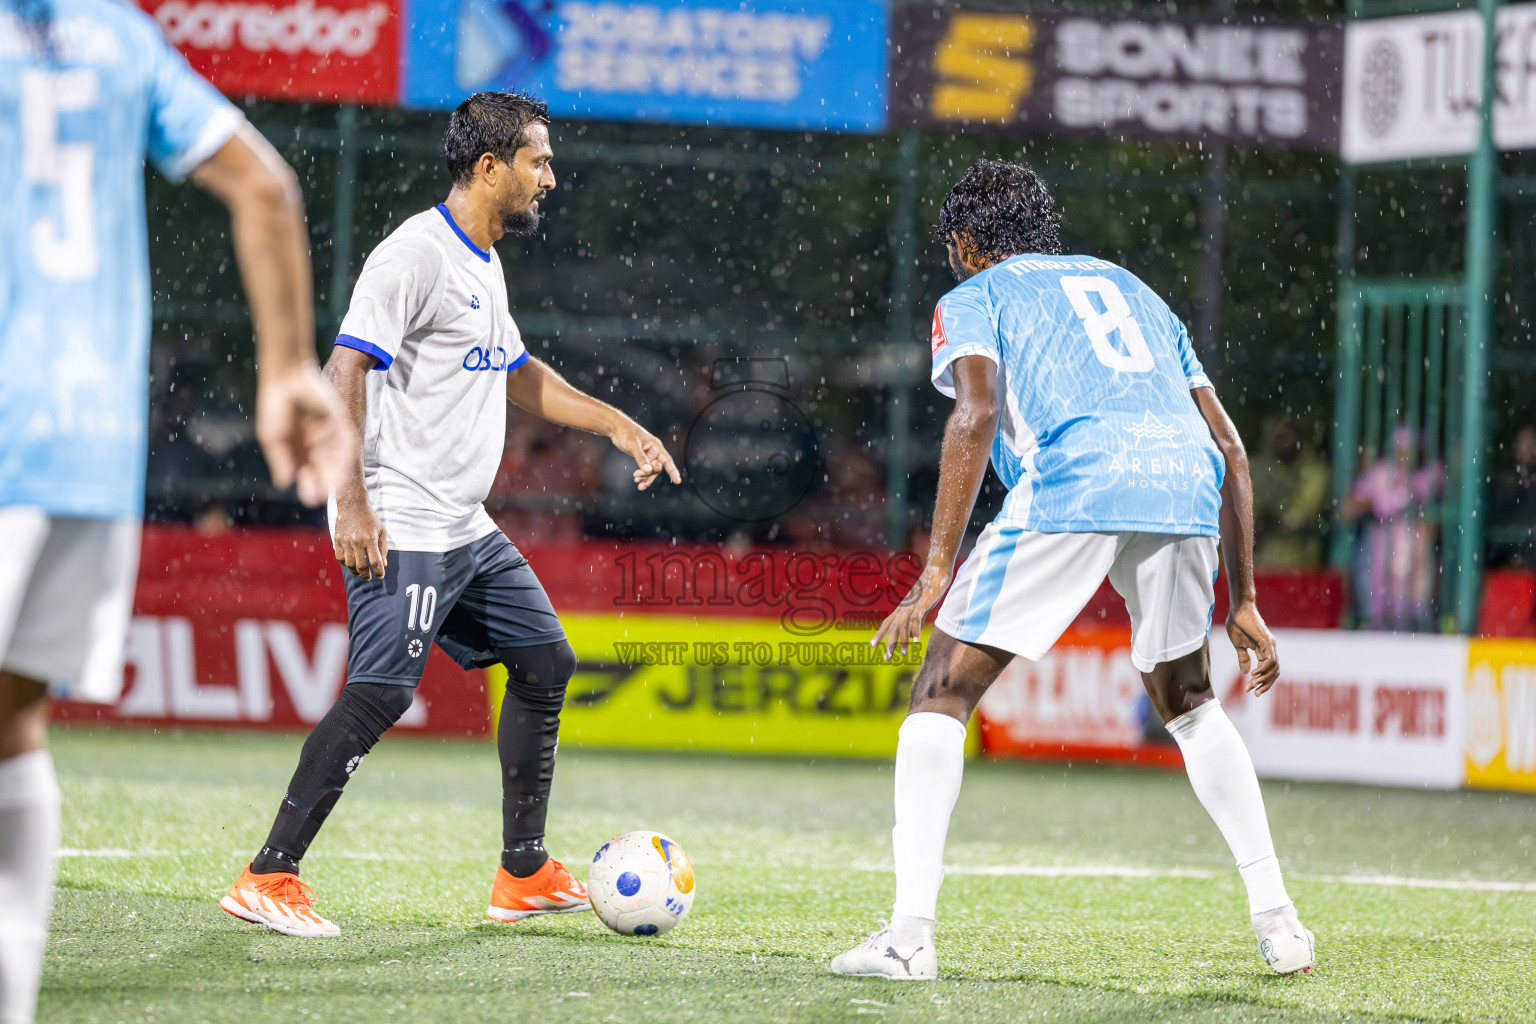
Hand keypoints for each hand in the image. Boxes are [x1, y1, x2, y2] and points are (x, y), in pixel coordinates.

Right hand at [256, 362, 353, 505]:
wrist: (286, 379)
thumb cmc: (274, 408)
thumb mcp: (273, 438)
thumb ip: (281, 460)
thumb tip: (284, 484)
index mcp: (299, 451)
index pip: (307, 474)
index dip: (309, 486)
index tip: (310, 498)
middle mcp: (315, 446)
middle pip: (323, 469)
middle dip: (324, 483)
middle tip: (323, 496)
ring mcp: (328, 435)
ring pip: (336, 460)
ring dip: (336, 475)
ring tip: (333, 488)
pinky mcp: (339, 423)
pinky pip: (345, 443)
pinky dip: (345, 457)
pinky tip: (343, 468)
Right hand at [334, 500, 387, 579]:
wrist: (352, 505)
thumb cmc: (369, 518)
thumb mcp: (381, 531)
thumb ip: (383, 548)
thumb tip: (384, 564)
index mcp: (370, 539)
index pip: (375, 562)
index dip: (379, 572)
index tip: (380, 576)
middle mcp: (357, 542)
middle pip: (361, 566)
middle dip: (366, 575)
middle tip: (369, 577)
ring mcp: (345, 541)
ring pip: (349, 564)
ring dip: (355, 571)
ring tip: (360, 572)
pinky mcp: (337, 540)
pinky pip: (340, 557)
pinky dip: (345, 564)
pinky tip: (350, 564)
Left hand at [609, 420, 680, 490]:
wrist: (616, 427)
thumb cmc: (626, 432)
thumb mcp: (633, 445)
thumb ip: (641, 458)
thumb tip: (648, 470)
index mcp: (656, 446)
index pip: (667, 460)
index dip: (673, 471)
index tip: (677, 481)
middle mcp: (653, 451)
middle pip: (657, 468)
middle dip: (649, 475)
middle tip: (637, 477)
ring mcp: (647, 455)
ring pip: (650, 470)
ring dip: (645, 477)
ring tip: (637, 481)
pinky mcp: (641, 457)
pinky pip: (644, 469)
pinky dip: (641, 475)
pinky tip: (636, 479)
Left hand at [872, 564, 950, 658]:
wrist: (936, 572)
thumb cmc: (929, 590)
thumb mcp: (919, 607)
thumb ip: (915, 621)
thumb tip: (912, 635)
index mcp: (901, 608)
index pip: (886, 623)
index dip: (879, 634)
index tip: (871, 646)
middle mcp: (903, 607)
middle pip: (892, 627)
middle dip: (888, 643)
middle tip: (886, 658)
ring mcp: (912, 606)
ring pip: (903, 625)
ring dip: (903, 641)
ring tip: (904, 655)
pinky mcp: (922, 604)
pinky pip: (917, 619)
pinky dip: (916, 630)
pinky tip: (917, 642)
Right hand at [1227, 601, 1278, 694]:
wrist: (1238, 609)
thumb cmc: (1238, 623)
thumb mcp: (1239, 645)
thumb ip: (1243, 658)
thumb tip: (1245, 672)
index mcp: (1264, 650)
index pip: (1267, 670)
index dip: (1260, 682)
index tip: (1250, 690)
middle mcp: (1270, 648)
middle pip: (1274, 672)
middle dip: (1265, 684)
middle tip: (1255, 694)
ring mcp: (1270, 645)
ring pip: (1274, 668)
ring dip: (1263, 678)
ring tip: (1252, 684)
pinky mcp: (1267, 641)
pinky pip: (1270, 659)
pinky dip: (1263, 668)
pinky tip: (1253, 673)